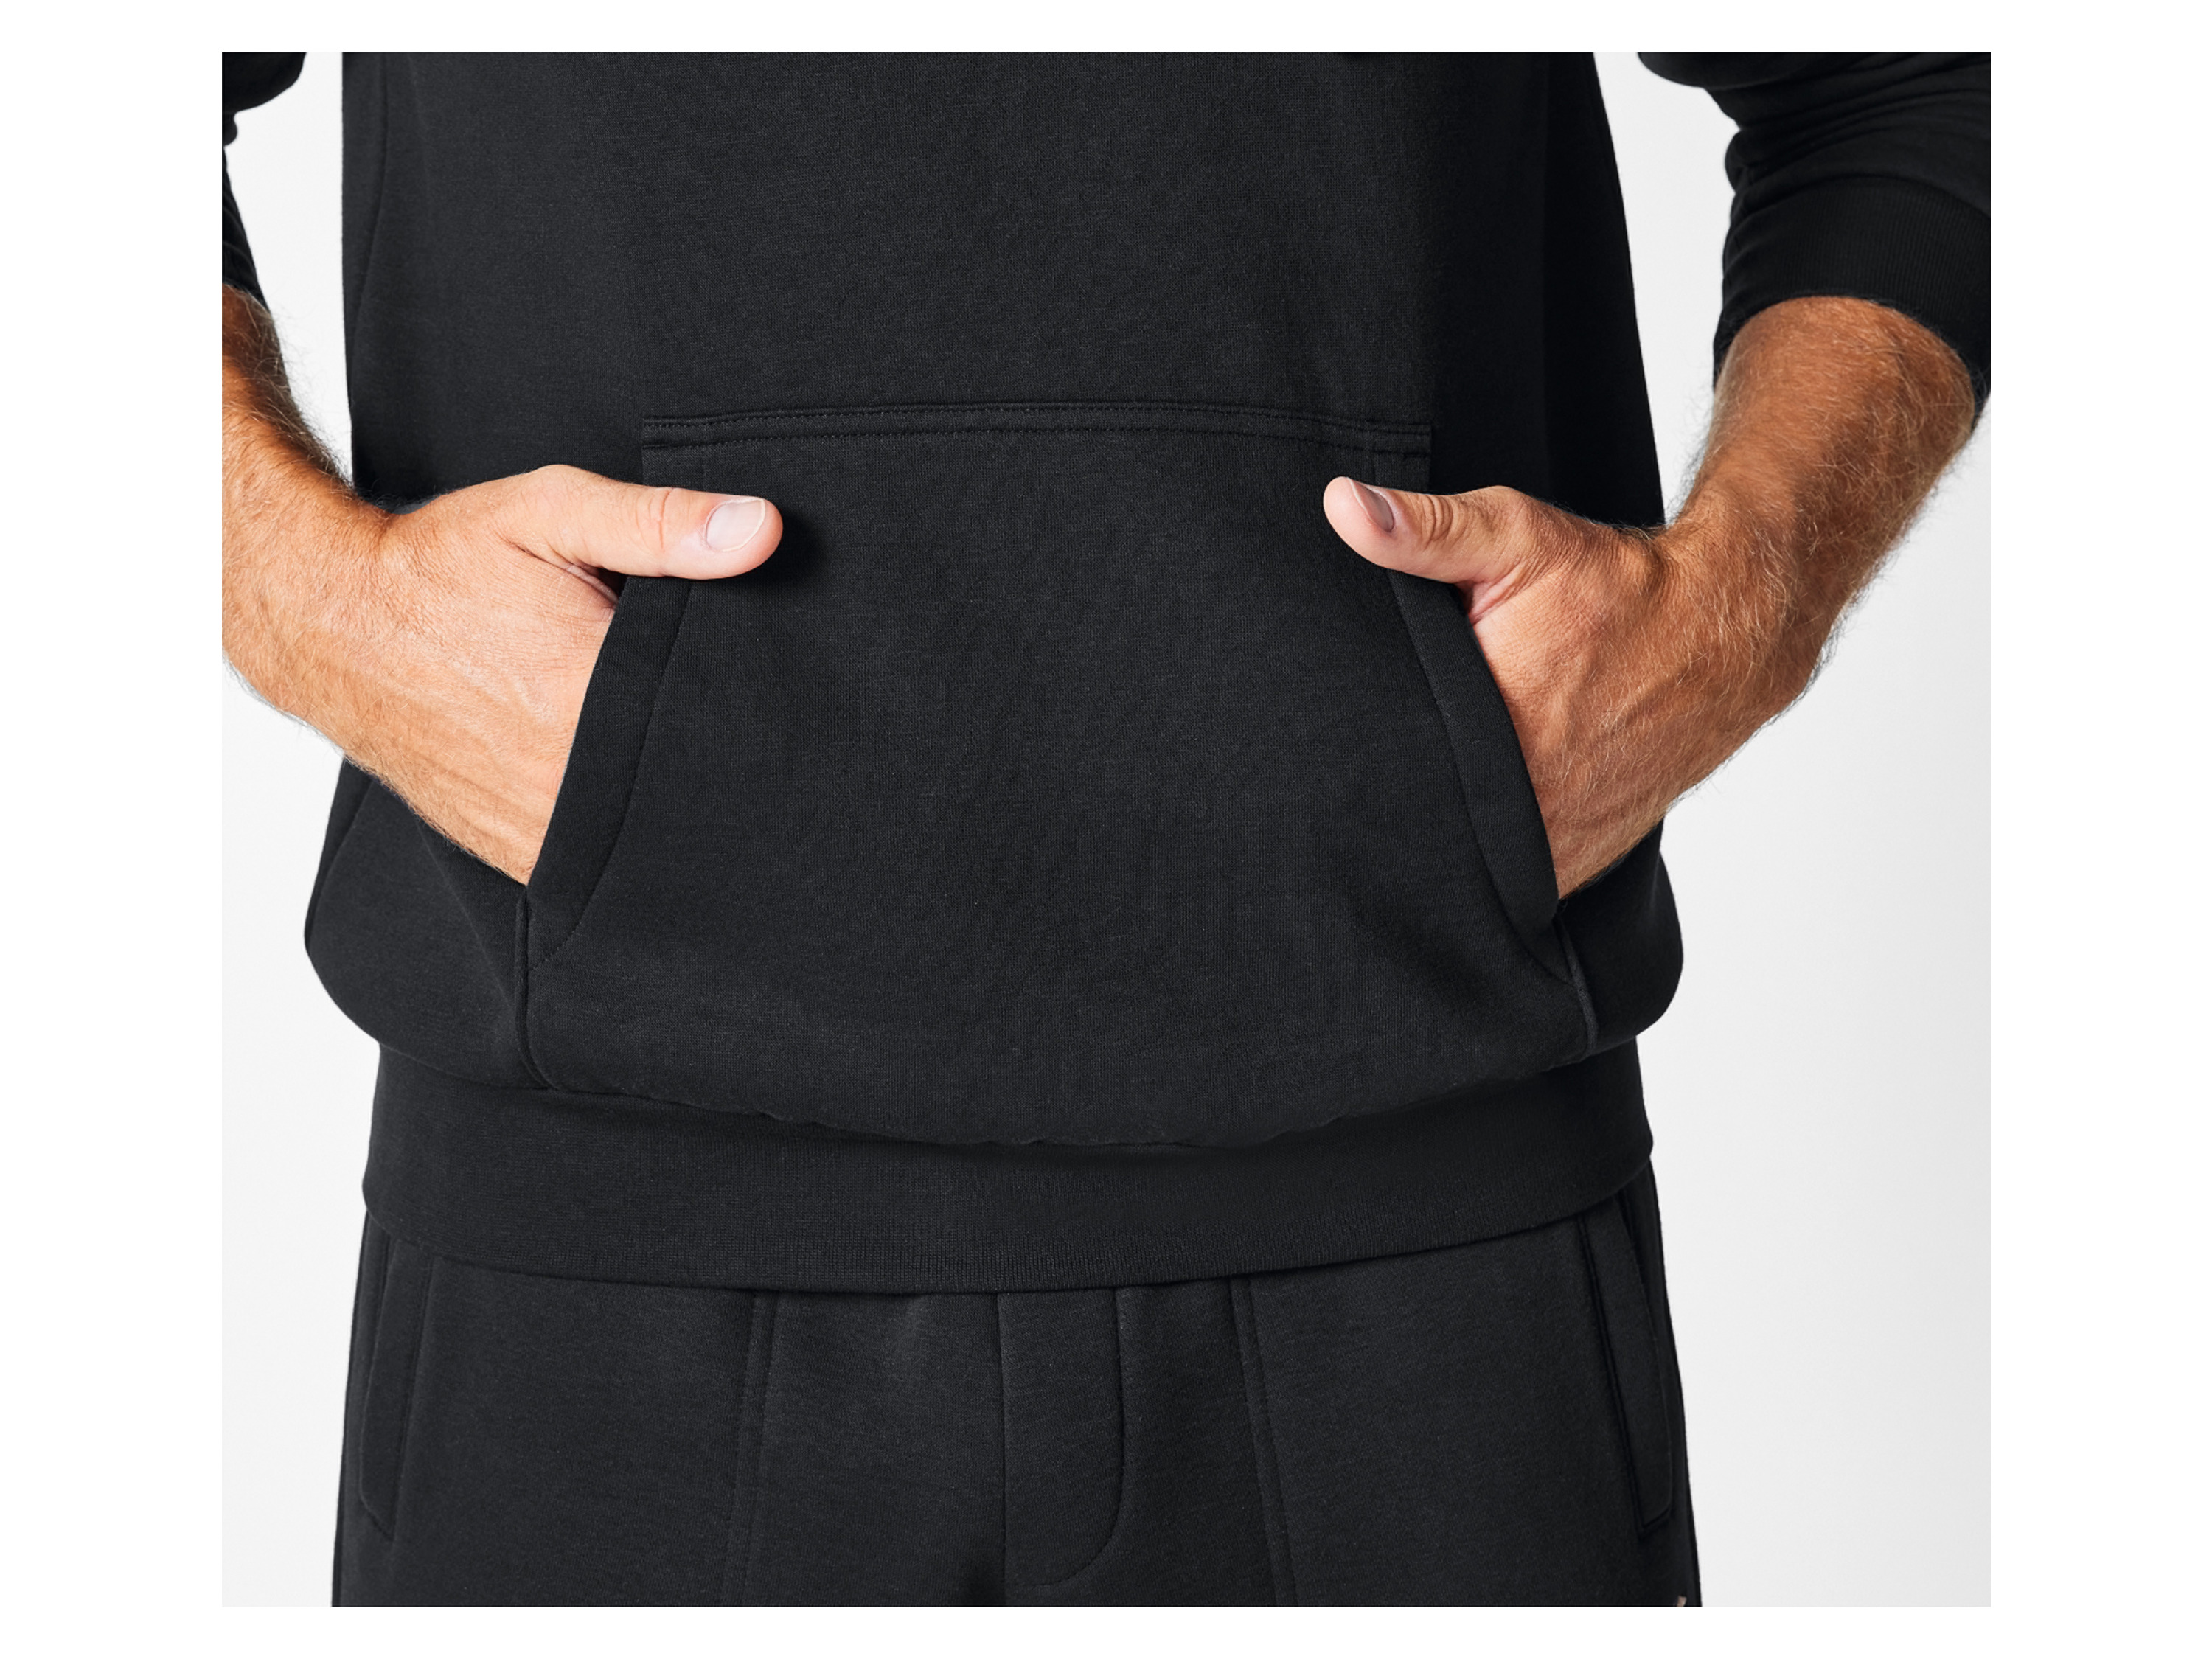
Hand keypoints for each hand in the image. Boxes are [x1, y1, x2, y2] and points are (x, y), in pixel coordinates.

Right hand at [226, 447, 780, 884]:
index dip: (760, 709)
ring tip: (683, 751)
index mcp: (591, 698)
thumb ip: (660, 523)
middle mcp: (569, 782)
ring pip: (655, 839)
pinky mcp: (523, 858)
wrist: (334, 627)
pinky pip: (605, 867)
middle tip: (737, 718)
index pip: (721, 725)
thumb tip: (763, 529)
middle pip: (694, 787)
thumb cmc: (442, 566)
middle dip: (725, 758)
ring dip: (676, 801)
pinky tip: (638, 789)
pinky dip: (632, 836)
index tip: (782, 688)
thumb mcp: (550, 514)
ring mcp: (545, 832)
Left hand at [1322, 299, 1976, 898]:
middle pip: (1417, 831)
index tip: (1330, 754)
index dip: (1350, 767)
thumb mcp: (1514, 537)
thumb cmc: (1616, 587)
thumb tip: (1340, 506)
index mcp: (1489, 739)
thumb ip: (1421, 530)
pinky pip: (1504, 884)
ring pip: (1460, 868)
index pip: (1382, 780)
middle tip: (1367, 775)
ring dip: (1437, 842)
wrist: (1722, 636)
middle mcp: (1522, 809)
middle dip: (1390, 805)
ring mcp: (1549, 848)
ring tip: (1417, 801)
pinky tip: (1466, 827)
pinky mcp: (1571, 867)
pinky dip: (1482, 864)